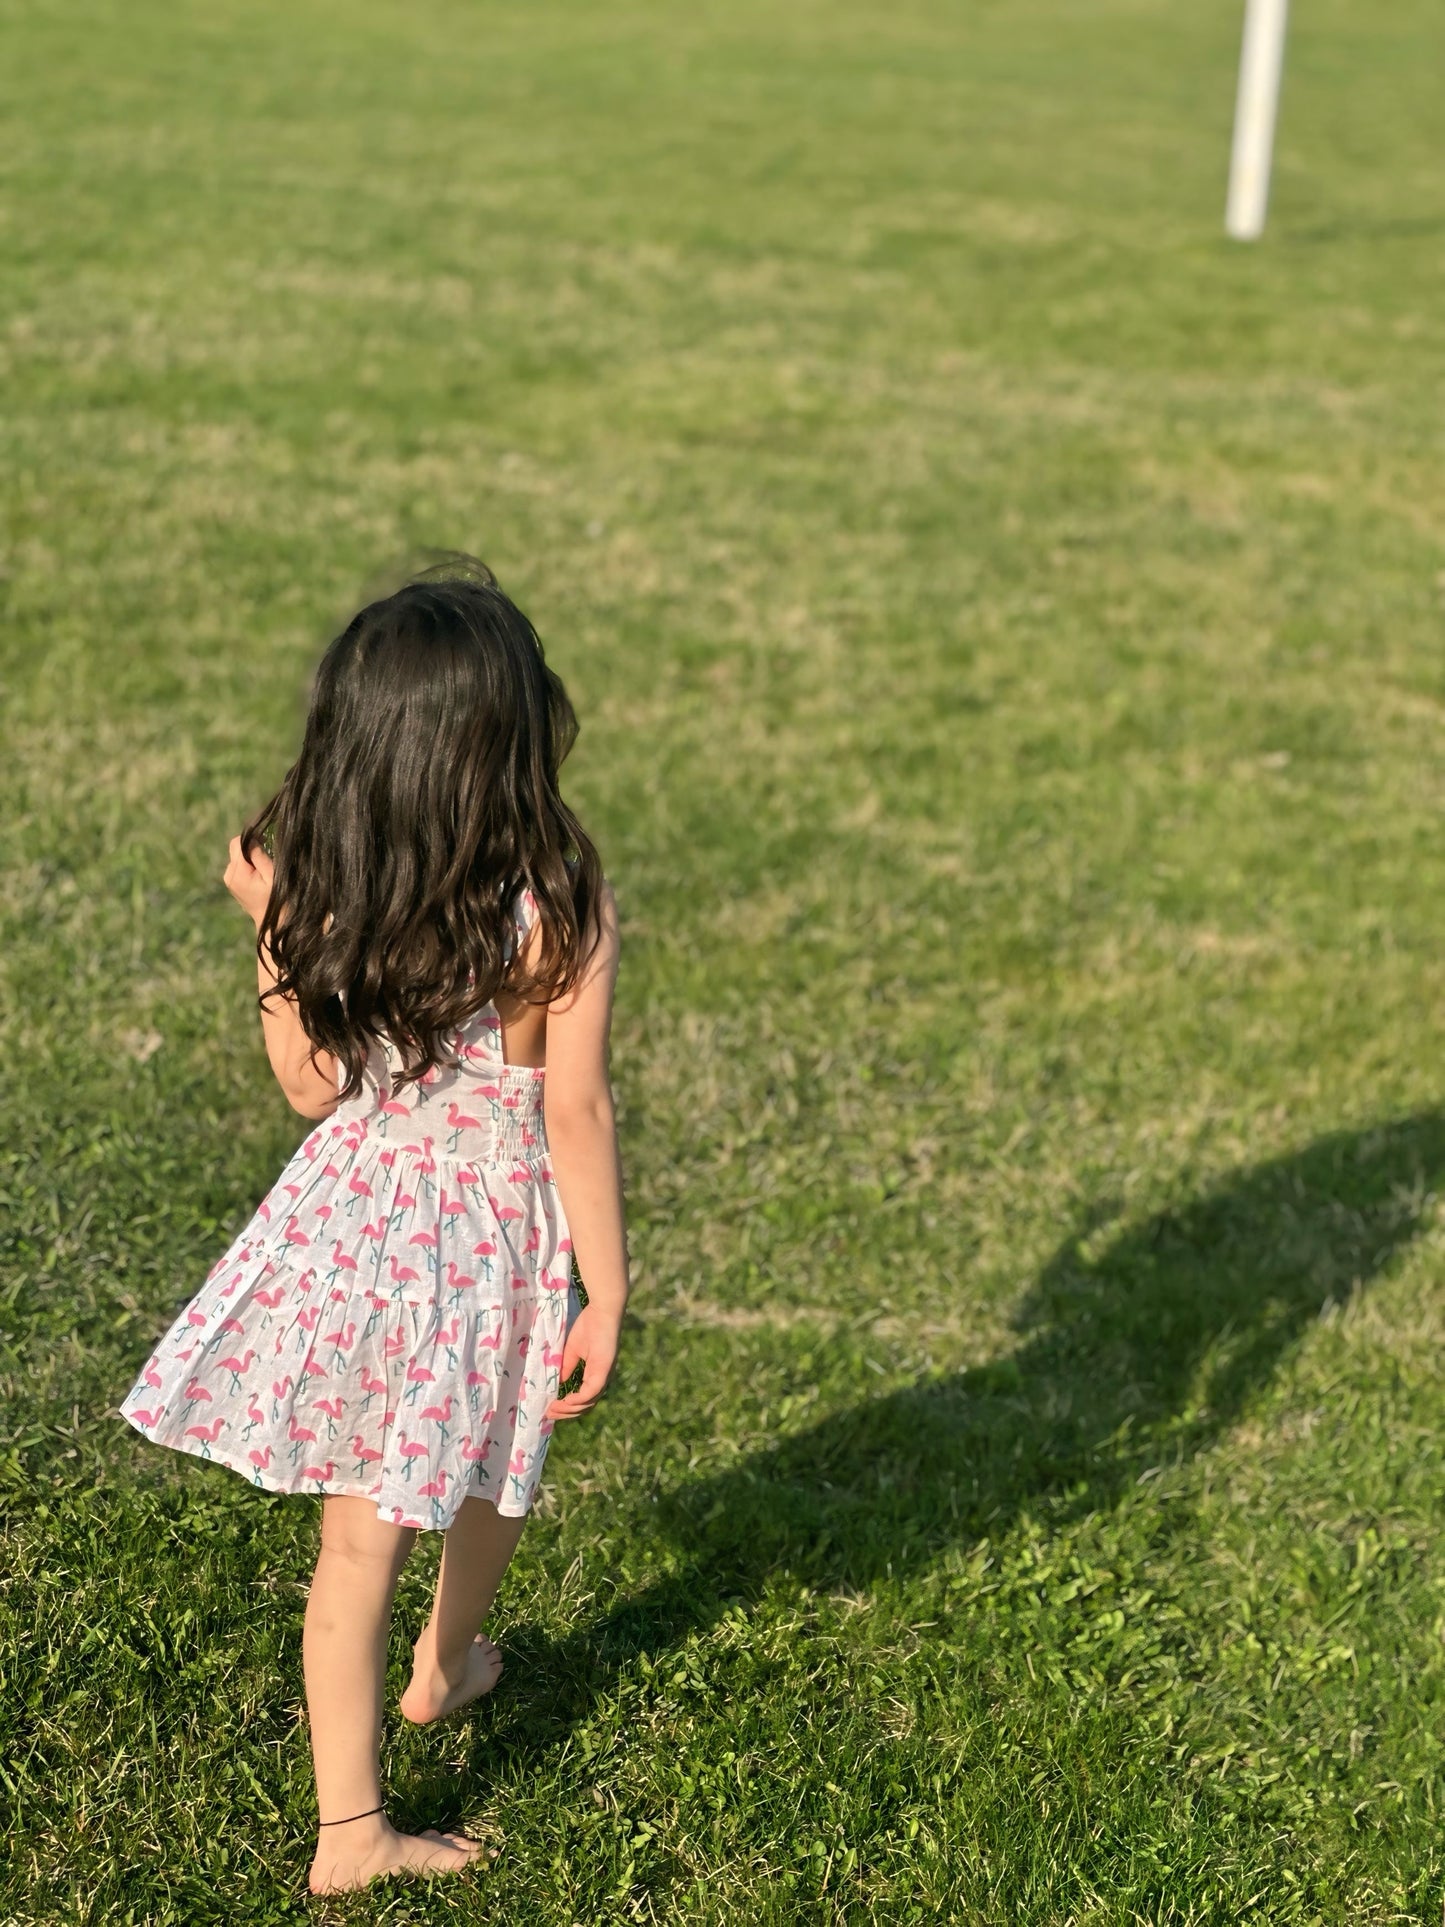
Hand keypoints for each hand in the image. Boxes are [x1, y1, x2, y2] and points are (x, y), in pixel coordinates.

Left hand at [224, 835, 273, 926]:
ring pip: (237, 856)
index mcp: (238, 873)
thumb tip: (251, 838)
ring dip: (250, 857)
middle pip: (236, 848)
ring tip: (264, 869)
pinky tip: (259, 875)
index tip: (267, 842)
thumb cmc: (277, 900)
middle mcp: (229, 875)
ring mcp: (229, 879)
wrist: (272, 923)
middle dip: (251, 848)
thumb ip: (259, 856)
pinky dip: (248, 864)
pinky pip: (238, 864)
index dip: (252, 838)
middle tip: (267, 857)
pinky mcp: (232, 882)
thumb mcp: (272, 876)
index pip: (237, 843)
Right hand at [544, 1303, 619, 1420]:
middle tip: (548, 1414)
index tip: (550, 1409)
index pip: (585, 1399)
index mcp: (597, 1375)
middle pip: (586, 1406)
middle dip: (566, 1413)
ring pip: (588, 1403)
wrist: (602, 1309)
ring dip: (569, 1410)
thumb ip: (567, 1368)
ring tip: (552, 1410)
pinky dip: (578, 1400)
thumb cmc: (589, 1326)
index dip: (568, 1408)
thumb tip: (559, 1385)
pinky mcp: (604, 1370)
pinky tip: (565, 1401)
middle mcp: (603, 1379)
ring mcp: (605, 1375)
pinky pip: (591, 1392)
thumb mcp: (573, 1351)